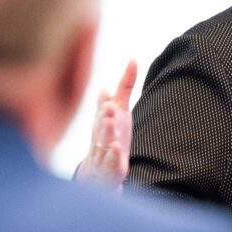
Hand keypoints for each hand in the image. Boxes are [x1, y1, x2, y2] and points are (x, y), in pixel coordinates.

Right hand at [75, 59, 136, 183]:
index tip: (106, 94)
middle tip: (108, 106)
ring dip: (107, 132)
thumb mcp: (120, 109)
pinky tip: (116, 149)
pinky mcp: (110, 167)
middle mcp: (101, 133)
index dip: (103, 102)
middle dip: (104, 115)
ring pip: (103, 141)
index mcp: (103, 118)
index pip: (102, 108)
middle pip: (101, 123)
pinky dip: (112, 156)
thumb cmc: (111, 134)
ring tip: (111, 123)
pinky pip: (110, 162)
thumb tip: (133, 60)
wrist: (99, 171)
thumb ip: (125, 86)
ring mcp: (104, 150)